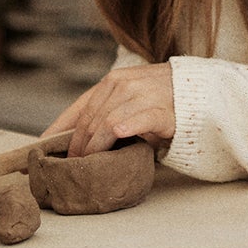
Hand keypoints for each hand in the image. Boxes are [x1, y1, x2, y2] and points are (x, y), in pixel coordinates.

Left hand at [43, 63, 175, 157]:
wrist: (205, 94)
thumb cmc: (165, 102)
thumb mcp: (132, 103)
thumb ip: (108, 114)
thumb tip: (73, 140)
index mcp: (114, 81)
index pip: (78, 108)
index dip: (58, 131)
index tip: (43, 149)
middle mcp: (125, 83)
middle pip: (90, 120)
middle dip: (78, 146)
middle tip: (74, 166)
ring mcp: (143, 94)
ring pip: (106, 123)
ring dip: (95, 147)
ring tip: (92, 163)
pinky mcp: (162, 110)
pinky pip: (135, 120)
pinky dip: (123, 129)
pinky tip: (117, 138)